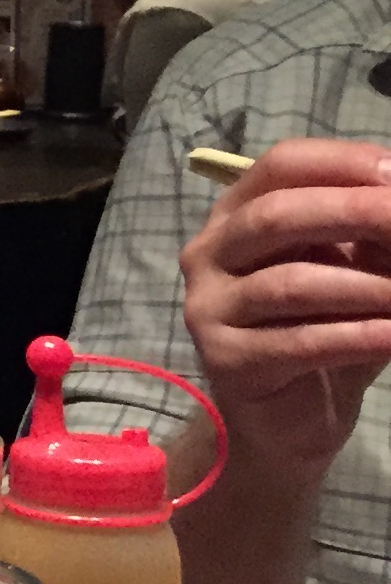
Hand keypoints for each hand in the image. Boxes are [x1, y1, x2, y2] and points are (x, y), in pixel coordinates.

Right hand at [180, 139, 390, 476]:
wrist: (288, 420)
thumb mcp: (358, 273)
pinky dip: (358, 337)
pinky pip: (298, 343)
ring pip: (289, 284)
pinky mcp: (225, 360)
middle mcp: (209, 254)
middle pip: (274, 216)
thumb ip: (378, 239)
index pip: (282, 165)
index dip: (343, 163)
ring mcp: (209, 308)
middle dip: (355, 213)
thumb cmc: (325, 331)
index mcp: (237, 216)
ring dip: (367, 287)